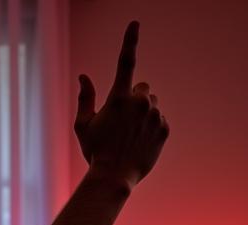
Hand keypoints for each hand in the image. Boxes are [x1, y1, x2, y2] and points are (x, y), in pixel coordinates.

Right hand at [74, 22, 168, 187]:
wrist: (113, 178)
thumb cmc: (95, 152)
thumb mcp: (83, 125)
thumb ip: (85, 98)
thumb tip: (84, 77)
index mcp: (119, 98)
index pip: (125, 62)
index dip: (130, 40)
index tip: (135, 23)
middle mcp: (140, 103)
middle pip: (143, 89)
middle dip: (135, 99)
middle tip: (123, 122)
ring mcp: (155, 115)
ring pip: (153, 104)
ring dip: (144, 114)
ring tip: (131, 136)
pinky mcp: (165, 129)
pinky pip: (160, 120)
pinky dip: (152, 128)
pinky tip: (140, 143)